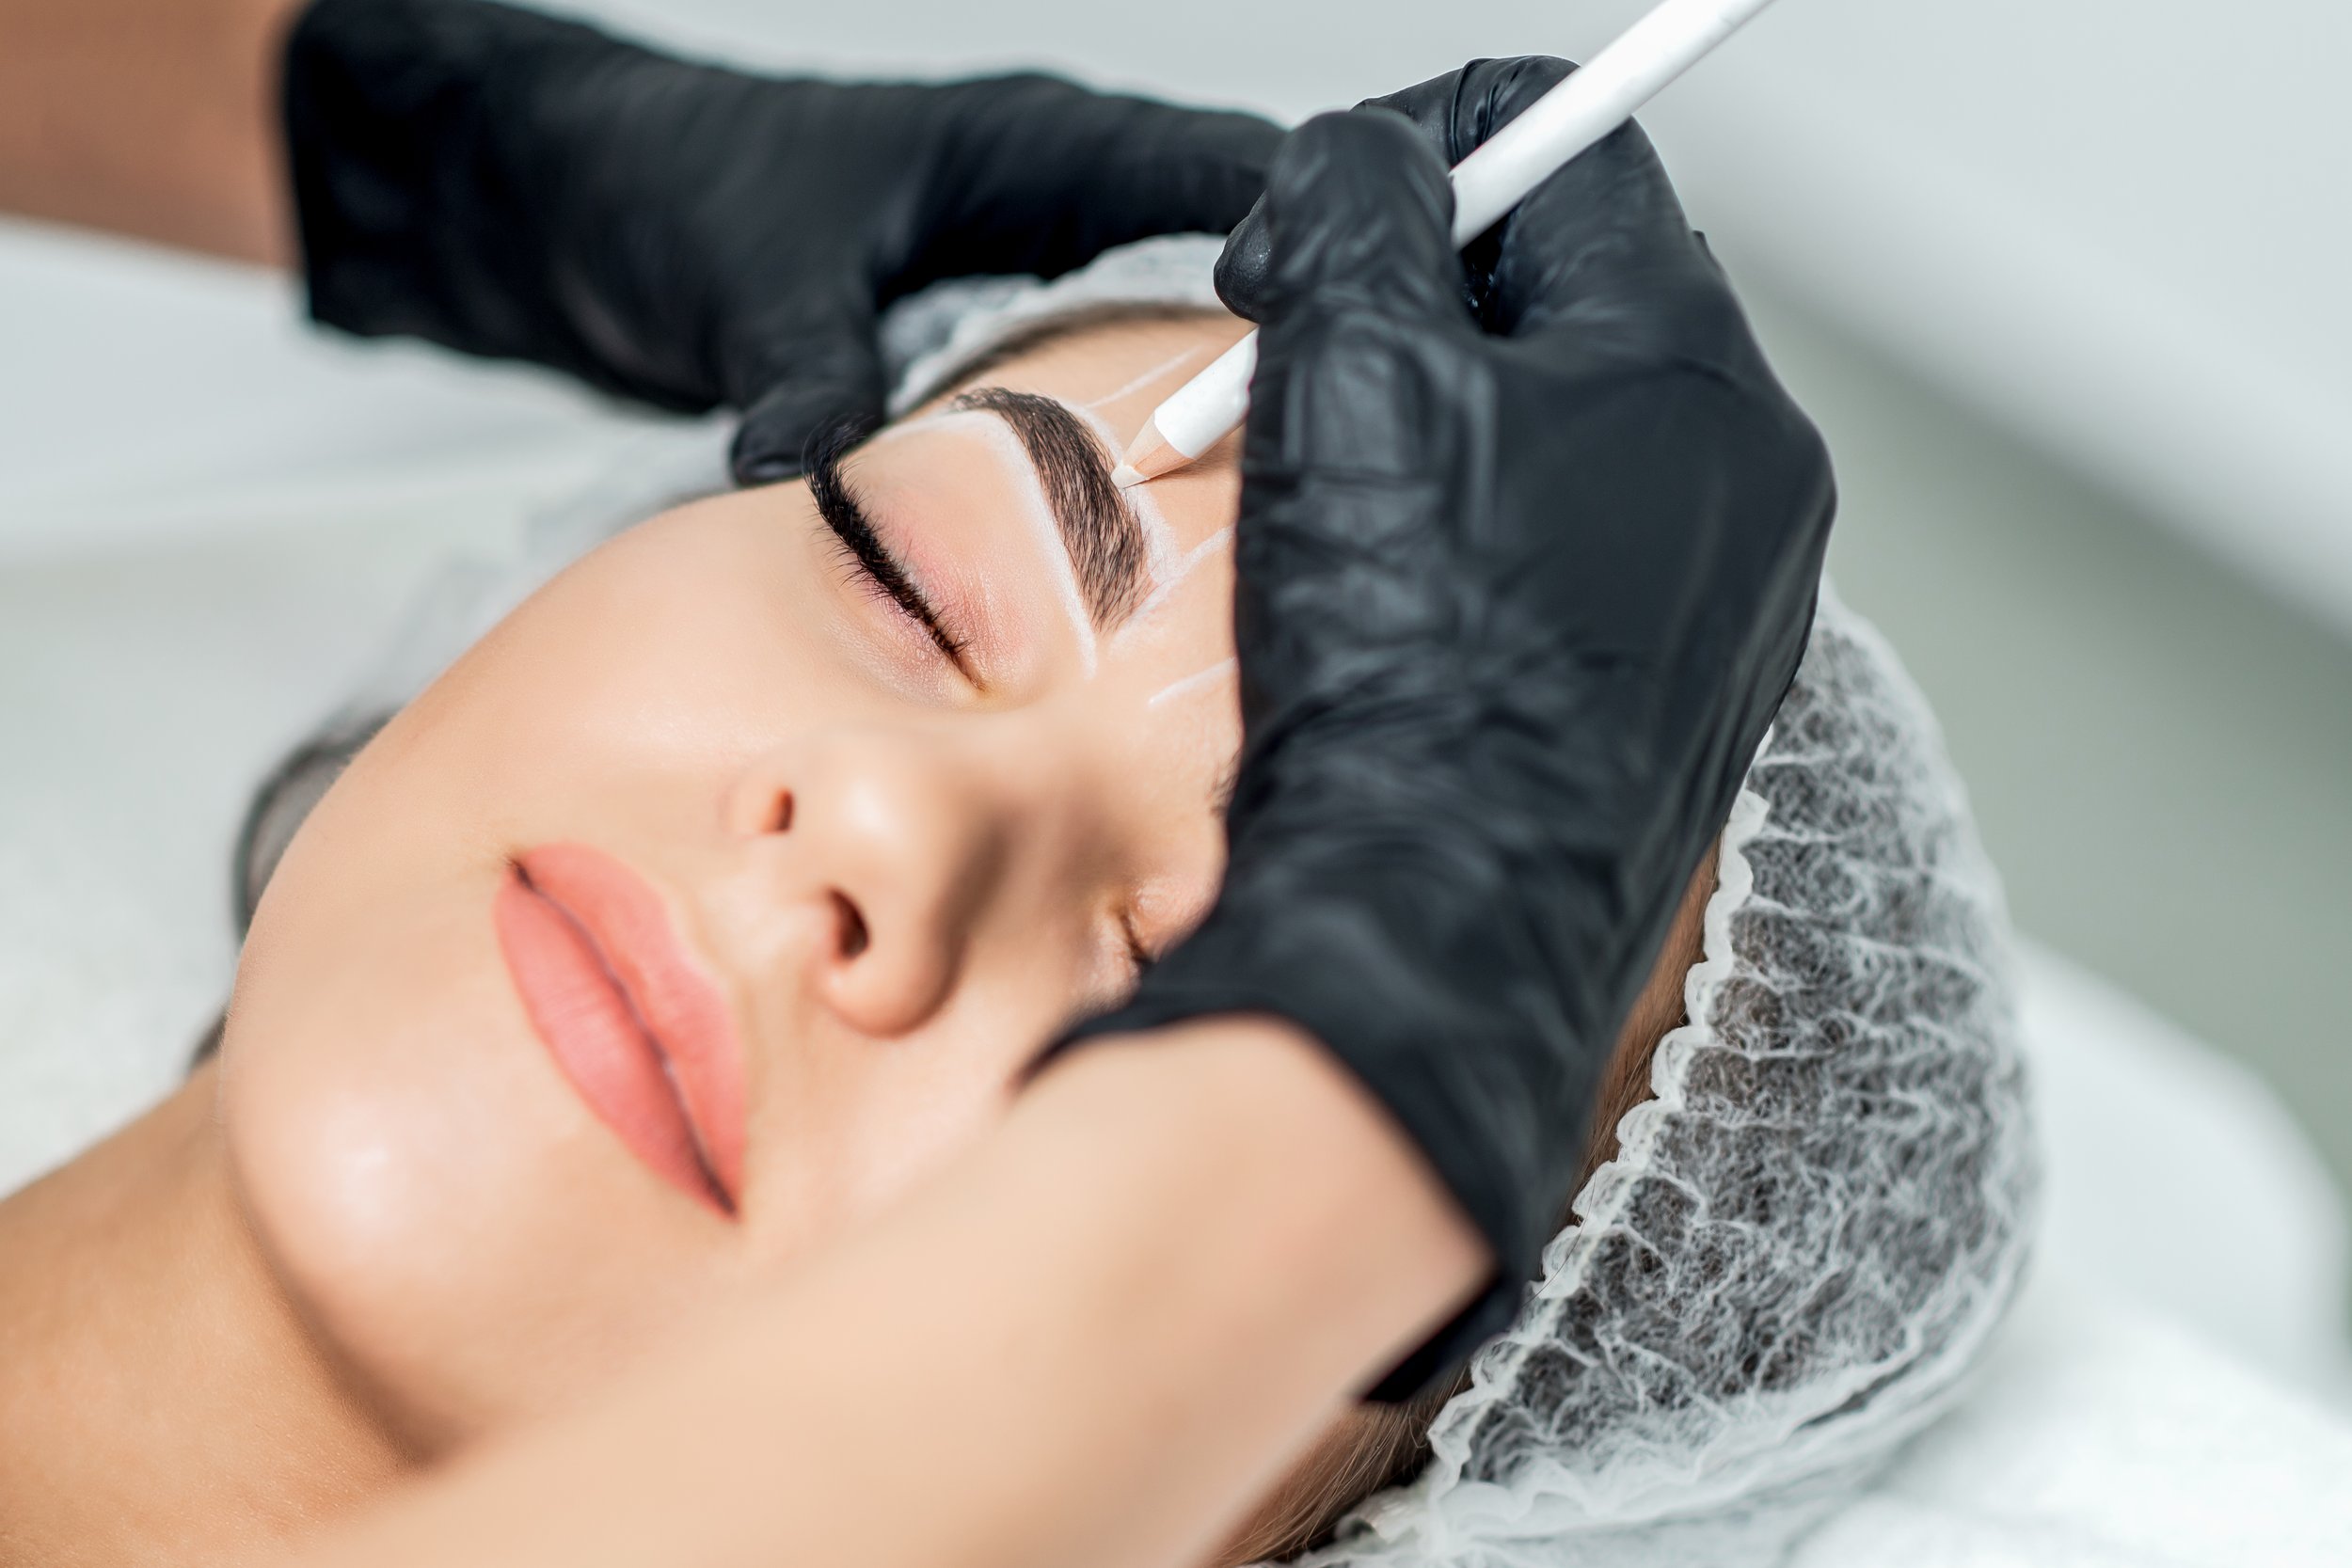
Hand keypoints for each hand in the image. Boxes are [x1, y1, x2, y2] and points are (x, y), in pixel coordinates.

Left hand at [281, 0, 1279, 481]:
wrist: (554, 200)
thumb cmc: (660, 180)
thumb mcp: (754, 276)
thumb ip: (812, 372)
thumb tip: (833, 481)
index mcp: (1028, 147)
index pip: (1218, 176)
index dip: (1306, 251)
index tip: (1364, 343)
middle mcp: (1040, 208)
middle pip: (1212, 277)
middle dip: (1271, 362)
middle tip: (1326, 469)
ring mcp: (1009, 282)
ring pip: (1152, 350)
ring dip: (1194, 422)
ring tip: (1254, 524)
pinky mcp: (966, 351)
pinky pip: (1077, 404)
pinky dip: (1107, 459)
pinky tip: (1127, 548)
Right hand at [1053, 59, 1833, 1396]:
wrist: (1432, 929)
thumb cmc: (1409, 670)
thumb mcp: (1349, 363)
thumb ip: (1360, 204)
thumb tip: (1370, 162)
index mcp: (1697, 374)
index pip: (1576, 156)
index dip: (1419, 153)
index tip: (1314, 221)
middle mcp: (1744, 482)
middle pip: (1567, 296)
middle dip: (1409, 301)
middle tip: (1288, 356)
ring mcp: (1720, 602)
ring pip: (1559, 431)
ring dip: (1427, 422)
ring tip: (1323, 503)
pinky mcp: (1671, 697)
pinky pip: (1565, 557)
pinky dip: (1466, 541)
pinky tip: (1384, 604)